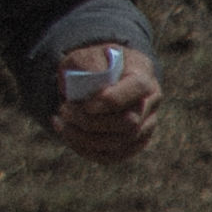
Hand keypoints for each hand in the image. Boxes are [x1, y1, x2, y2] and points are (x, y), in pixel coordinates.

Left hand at [54, 44, 159, 162]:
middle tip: (64, 110)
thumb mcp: (87, 55)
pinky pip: (113, 156)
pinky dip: (87, 150)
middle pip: (129, 122)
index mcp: (143, 72)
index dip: (111, 101)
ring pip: (120, 143)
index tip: (85, 105)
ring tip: (60, 123)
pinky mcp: (134, 143)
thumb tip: (95, 82)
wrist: (96, 76)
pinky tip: (68, 136)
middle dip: (91, 121)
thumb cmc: (92, 64)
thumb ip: (90, 64)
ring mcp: (146, 124)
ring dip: (84, 137)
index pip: (138, 89)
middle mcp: (151, 101)